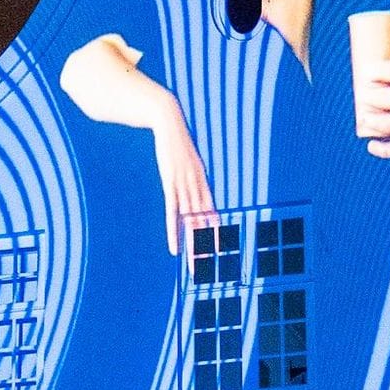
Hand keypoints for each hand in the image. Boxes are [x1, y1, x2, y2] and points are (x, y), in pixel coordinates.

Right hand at [153, 99, 215, 254]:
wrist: (170, 122)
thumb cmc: (178, 142)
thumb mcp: (188, 161)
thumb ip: (193, 175)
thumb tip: (194, 184)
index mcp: (204, 185)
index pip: (213, 215)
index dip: (216, 234)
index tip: (220, 252)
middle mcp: (198, 189)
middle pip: (204, 225)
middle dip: (206, 248)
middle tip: (210, 267)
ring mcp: (185, 188)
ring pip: (191, 224)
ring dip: (192, 247)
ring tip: (195, 265)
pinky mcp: (171, 185)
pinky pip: (173, 215)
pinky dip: (174, 233)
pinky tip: (175, 248)